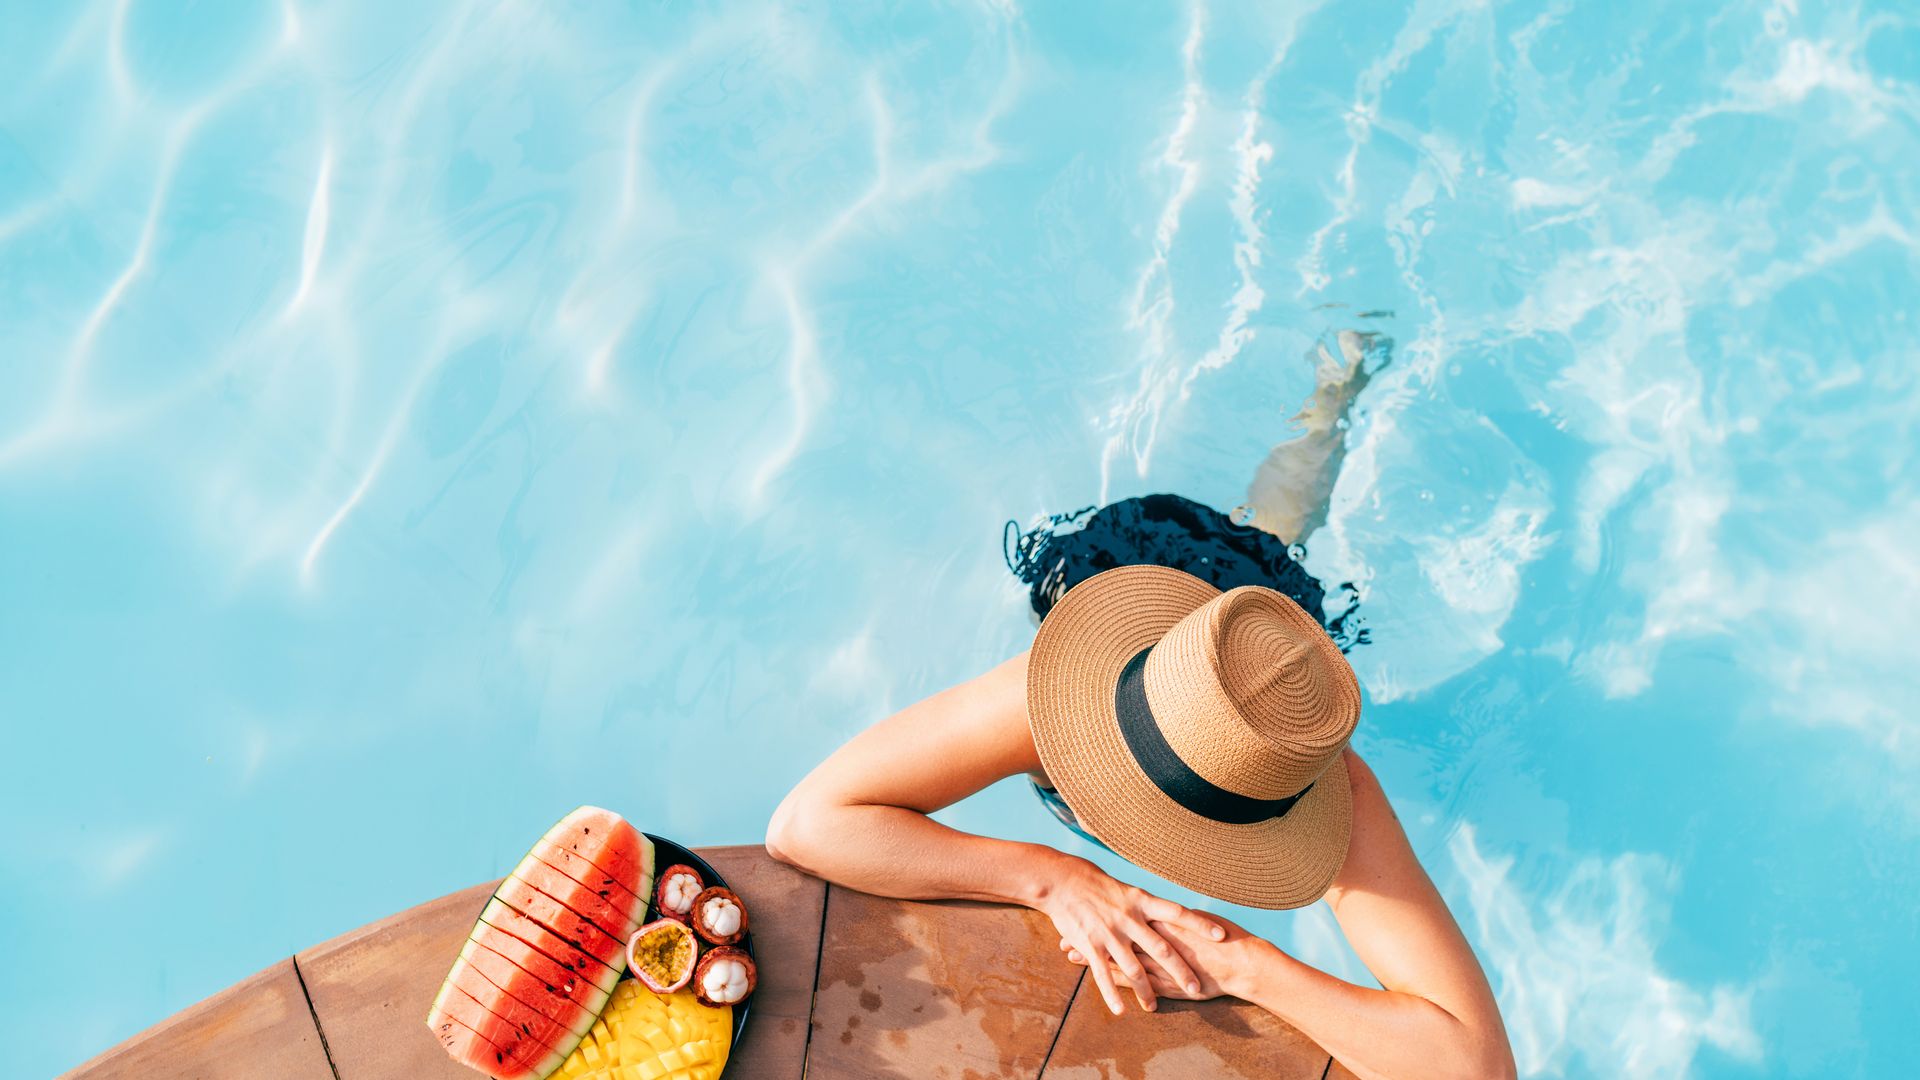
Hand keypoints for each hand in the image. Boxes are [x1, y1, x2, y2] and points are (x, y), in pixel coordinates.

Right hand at [1035, 857, 1224, 1013]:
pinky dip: (1112, 994)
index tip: (1222, 935)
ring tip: (1153, 1007)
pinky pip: (1103, 974)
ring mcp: (1110, 933)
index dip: (1200, 925)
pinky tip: (1121, 1010)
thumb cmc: (1098, 885)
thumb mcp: (1129, 892)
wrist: (1064, 882)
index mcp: (1142, 902)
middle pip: (1161, 948)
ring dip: (1145, 990)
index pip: (1178, 913)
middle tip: (1196, 989)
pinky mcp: (1090, 945)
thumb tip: (1174, 916)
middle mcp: (1129, 918)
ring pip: (1134, 967)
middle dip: (1180, 970)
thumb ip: (1150, 907)